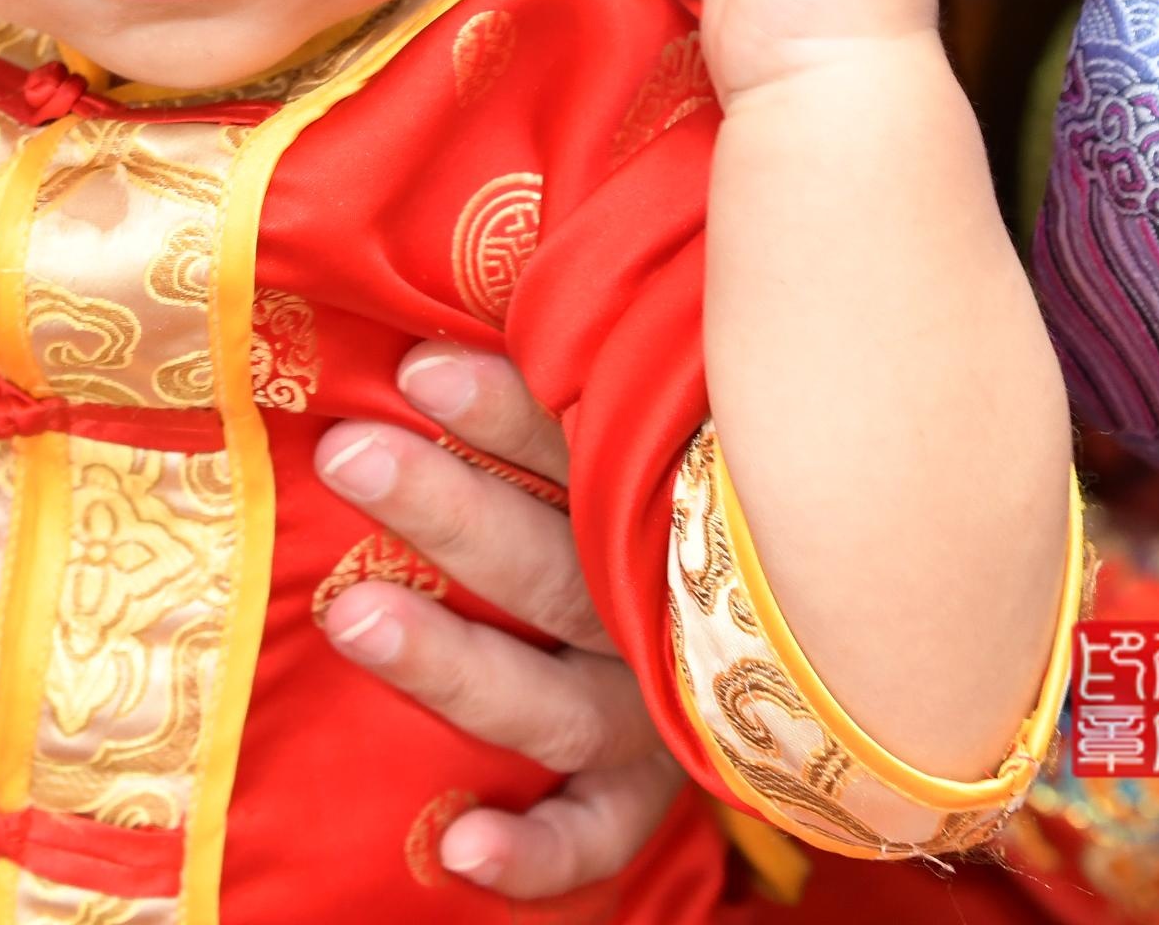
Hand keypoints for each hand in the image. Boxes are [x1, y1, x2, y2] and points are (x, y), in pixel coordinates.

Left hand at [312, 348, 680, 896]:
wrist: (807, 601)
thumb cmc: (667, 466)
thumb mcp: (653, 406)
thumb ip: (593, 361)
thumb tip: (462, 305)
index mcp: (674, 501)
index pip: (592, 453)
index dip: (508, 416)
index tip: (418, 372)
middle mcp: (669, 608)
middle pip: (559, 570)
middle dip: (451, 513)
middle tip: (350, 456)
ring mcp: (657, 706)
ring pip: (554, 702)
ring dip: (452, 664)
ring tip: (351, 614)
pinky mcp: (648, 788)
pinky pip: (597, 836)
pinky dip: (536, 854)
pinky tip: (459, 852)